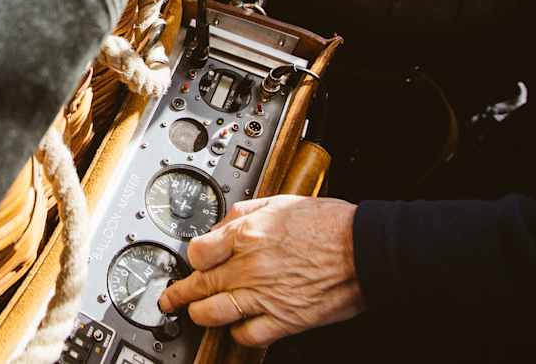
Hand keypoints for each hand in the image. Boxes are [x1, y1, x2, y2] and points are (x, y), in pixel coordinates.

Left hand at [158, 195, 362, 346]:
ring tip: (194, 314)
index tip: (191, 262)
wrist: (365, 248)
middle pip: (199, 284)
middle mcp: (250, 265)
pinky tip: (237, 327)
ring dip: (199, 314)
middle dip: (178, 293)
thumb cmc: (330, 224)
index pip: (197, 251)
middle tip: (170, 298)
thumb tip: (222, 223)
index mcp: (247, 233)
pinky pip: (247, 334)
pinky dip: (237, 333)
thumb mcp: (280, 201)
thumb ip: (245, 211)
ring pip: (213, 312)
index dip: (191, 258)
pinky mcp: (284, 319)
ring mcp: (265, 295)